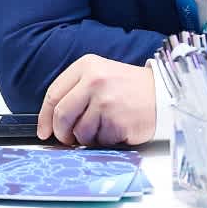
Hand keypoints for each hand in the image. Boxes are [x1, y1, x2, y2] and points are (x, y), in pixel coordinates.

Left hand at [38, 54, 154, 146]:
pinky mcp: (117, 121)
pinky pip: (99, 141)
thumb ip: (75, 92)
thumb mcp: (100, 75)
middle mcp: (94, 81)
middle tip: (68, 139)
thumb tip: (51, 123)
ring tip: (102, 128)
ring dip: (86, 138)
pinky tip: (116, 130)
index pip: (54, 94)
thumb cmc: (128, 89)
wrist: (162, 95)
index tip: (44, 131)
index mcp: (87, 66)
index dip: (45, 117)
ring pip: (79, 132)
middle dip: (62, 133)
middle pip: (62, 116)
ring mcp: (106, 102)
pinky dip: (104, 141)